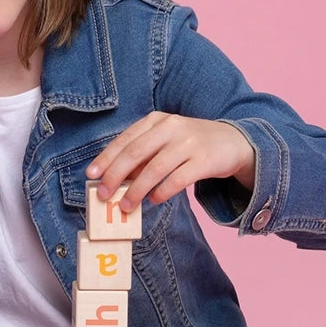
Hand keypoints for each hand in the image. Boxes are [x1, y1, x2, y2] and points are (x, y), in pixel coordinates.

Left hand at [86, 113, 255, 211]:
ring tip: (125, 206)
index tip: (91, 175)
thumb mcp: (165, 141)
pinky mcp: (205, 160)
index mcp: (157, 120)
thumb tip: (115, 180)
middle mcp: (172, 127)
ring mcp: (189, 142)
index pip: (126, 139)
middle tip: (104, 195)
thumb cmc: (191, 145)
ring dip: (137, 190)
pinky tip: (154, 200)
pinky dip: (162, 192)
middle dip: (116, 175)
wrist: (234, 142)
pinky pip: (178, 179)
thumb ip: (143, 156)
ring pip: (155, 168)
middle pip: (136, 152)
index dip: (106, 158)